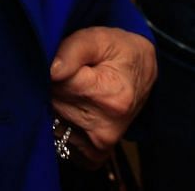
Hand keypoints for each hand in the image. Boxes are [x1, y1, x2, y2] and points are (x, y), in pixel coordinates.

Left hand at [49, 26, 156, 165]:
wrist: (144, 72)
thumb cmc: (120, 51)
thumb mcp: (100, 39)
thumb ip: (73, 50)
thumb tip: (50, 71)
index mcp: (110, 96)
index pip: (57, 83)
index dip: (52, 68)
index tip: (61, 60)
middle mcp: (106, 127)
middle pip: (53, 103)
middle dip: (52, 86)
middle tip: (70, 73)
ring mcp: (100, 145)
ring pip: (52, 122)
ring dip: (55, 105)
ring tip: (74, 90)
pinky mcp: (95, 156)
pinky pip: (61, 142)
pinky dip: (61, 125)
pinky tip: (74, 110)